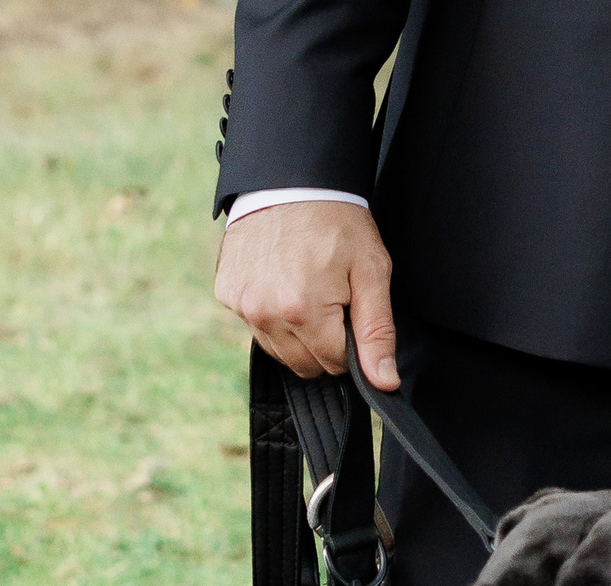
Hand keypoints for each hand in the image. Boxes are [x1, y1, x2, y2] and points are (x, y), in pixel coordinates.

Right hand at [214, 200, 400, 389]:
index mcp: (303, 312)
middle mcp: (265, 314)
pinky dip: (272, 313)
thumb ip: (377, 332)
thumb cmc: (336, 221)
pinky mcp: (227, 293)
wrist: (288, 177)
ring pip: (280, 351)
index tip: (350, 307)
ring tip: (306, 287)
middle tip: (331, 296)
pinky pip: (257, 326)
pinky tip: (281, 280)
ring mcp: (241, 305)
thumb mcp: (371, 272)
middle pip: (307, 365)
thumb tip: (384, 383)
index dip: (351, 341)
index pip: (337, 364)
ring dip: (297, 332)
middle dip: (325, 341)